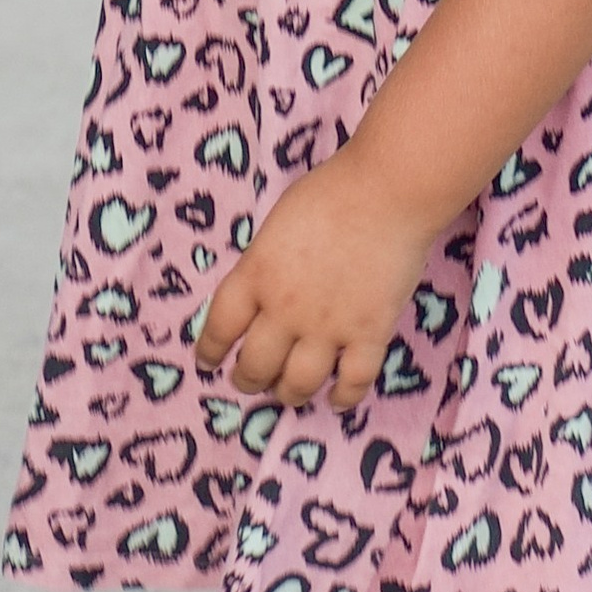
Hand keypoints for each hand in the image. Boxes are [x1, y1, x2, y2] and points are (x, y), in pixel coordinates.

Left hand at [192, 152, 431, 412]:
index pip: (220, 325)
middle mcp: (284, 309)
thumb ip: (264, 264)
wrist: (384, 194)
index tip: (207, 362)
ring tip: (287, 393)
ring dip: (289, 393)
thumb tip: (262, 292)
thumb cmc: (327, 194)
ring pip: (298, 384)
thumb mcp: (275, 225)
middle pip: (256, 364)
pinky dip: (342, 397)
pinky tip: (336, 397)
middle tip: (248, 381)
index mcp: (256, 274)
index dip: (210, 350)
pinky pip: (351, 383)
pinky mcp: (369, 336)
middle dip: (247, 379)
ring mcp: (327, 328)